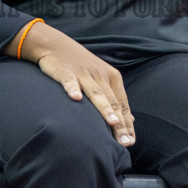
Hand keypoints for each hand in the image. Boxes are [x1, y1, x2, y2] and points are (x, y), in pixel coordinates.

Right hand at [16, 22, 134, 146]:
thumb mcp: (101, 78)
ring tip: (112, 122)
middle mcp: (100, 75)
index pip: (122, 103)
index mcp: (111, 77)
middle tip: (125, 141)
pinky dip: (73, 88)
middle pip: (112, 101)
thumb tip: (129, 119)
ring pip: (96, 93)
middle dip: (120, 123)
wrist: (56, 45)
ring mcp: (83, 73)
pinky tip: (76, 98)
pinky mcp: (65, 71)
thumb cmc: (81, 66)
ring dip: (105, 107)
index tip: (130, 142)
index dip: (127, 123)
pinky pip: (70, 81)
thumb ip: (114, 98)